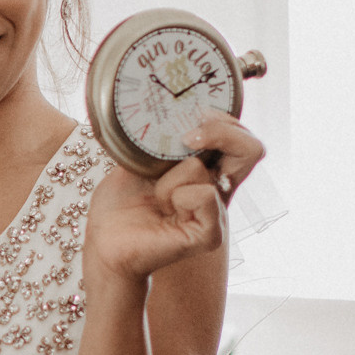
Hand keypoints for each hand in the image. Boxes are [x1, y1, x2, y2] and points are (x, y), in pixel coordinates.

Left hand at [83, 112, 265, 282]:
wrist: (104, 241)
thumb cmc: (119, 205)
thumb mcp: (139, 158)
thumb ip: (162, 137)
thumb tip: (174, 113)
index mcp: (206, 172)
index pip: (240, 137)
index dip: (224, 119)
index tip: (193, 114)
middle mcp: (217, 190)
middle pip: (251, 148)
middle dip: (219, 131)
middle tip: (186, 138)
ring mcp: (217, 213)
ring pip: (201, 169)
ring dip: (168, 179)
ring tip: (157, 199)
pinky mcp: (211, 233)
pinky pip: (204, 194)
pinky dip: (176, 196)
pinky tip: (165, 212)